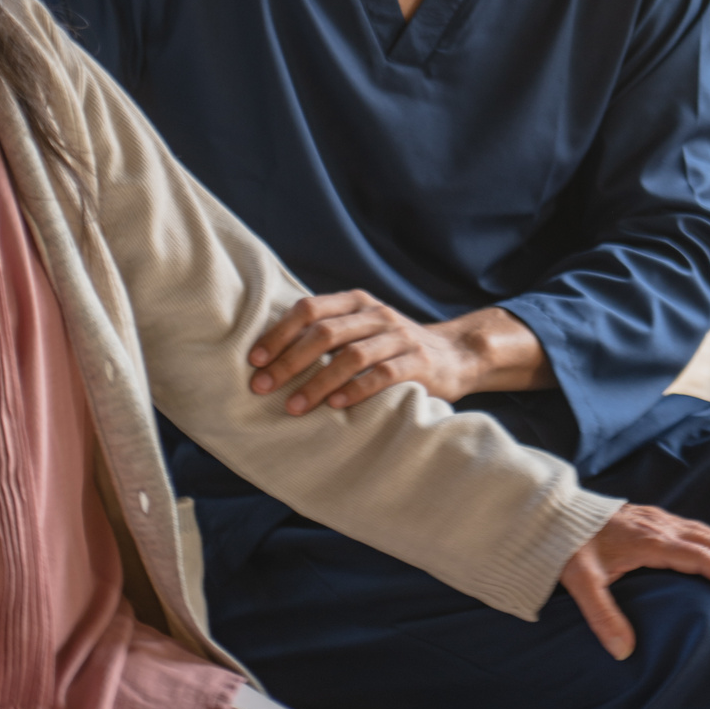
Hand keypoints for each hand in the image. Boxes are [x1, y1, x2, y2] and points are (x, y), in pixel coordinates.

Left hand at [248, 291, 552, 414]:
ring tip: (294, 406)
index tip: (255, 361)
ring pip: (350, 355)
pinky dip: (356, 390)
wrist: (454, 355)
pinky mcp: (418, 362)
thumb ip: (328, 333)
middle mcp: (375, 314)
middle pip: (324, 332)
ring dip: (317, 382)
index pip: (309, 309)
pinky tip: (336, 406)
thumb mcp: (361, 330)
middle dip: (289, 361)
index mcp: (356, 302)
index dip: (279, 333)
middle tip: (262, 387)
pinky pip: (382, 374)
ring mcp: (399, 336)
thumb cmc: (392, 348)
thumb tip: (269, 354)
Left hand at [560, 504, 709, 660]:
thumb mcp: (580, 582)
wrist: (550, 512)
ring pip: (709, 535)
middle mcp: (661, 526)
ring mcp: (658, 519)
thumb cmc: (565, 547)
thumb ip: (602, 615)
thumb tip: (625, 653)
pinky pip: (696, 531)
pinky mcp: (652, 519)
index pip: (704, 558)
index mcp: (650, 541)